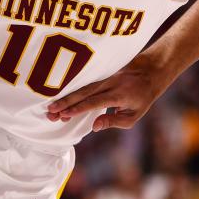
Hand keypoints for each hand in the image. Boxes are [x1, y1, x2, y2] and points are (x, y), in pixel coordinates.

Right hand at [46, 51, 167, 131]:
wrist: (149, 71)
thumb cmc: (141, 98)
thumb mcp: (133, 115)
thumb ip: (113, 122)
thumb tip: (93, 127)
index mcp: (118, 94)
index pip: (95, 102)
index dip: (79, 108)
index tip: (64, 114)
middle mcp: (109, 83)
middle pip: (83, 93)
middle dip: (65, 103)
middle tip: (50, 113)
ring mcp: (103, 77)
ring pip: (81, 87)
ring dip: (65, 98)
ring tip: (50, 109)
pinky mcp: (100, 75)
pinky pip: (83, 83)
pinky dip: (70, 91)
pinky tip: (58, 98)